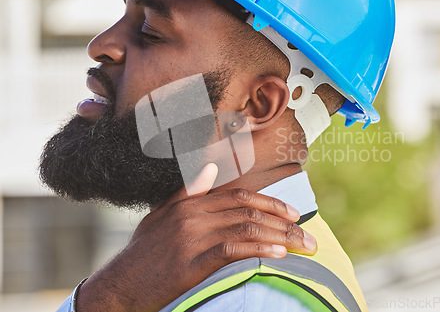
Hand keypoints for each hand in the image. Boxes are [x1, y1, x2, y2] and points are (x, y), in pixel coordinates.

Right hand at [77, 164, 316, 311]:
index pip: (238, 195)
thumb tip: (209, 168)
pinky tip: (279, 254)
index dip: (269, 201)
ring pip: (246, 228)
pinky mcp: (192, 262)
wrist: (119, 285)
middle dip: (283, 220)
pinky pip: (234, 250)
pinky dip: (260, 249)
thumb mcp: (161, 216)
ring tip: (302, 245)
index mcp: (189, 203)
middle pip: (248, 210)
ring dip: (280, 236)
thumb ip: (188, 192)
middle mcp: (193, 215)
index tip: (292, 212)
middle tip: (306, 232)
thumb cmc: (142, 253)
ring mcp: (192, 237)